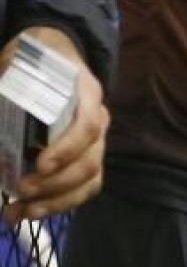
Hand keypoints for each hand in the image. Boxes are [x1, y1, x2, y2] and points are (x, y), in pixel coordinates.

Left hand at [0, 27, 108, 223]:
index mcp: (85, 92)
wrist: (53, 54)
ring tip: (18, 212)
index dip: (67, 149)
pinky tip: (29, 212)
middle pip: (90, 160)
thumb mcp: (16, 65)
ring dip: (55, 201)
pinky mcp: (86, 158)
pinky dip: (58, 205)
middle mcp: (98, 118)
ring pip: (88, 179)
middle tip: (20, 189)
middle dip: (55, 184)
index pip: (89, 125)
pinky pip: (83, 188)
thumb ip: (5, 86)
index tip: (40, 164)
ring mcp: (95, 141)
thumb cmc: (34, 61)